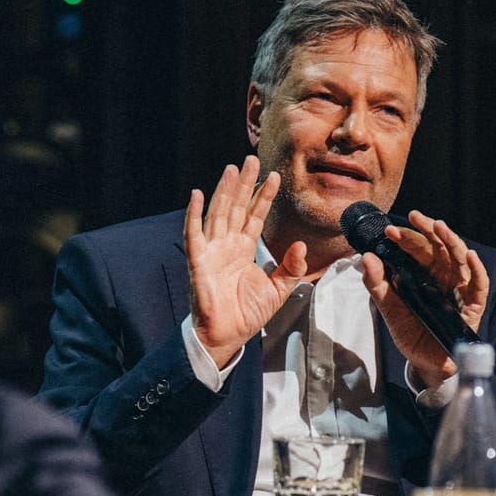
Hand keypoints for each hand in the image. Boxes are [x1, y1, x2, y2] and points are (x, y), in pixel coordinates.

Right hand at [185, 156, 309, 366]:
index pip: (255, 216)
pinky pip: (194, 234)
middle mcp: (227, 245)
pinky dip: (194, 215)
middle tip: (251, 160)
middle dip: (244, 184)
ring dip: (224, 191)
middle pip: (236, 207)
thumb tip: (301, 246)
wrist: (228, 335)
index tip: (275, 177)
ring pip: (219, 213)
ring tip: (232, 169)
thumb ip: (291, 267)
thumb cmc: (247, 314)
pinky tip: (198, 195)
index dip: (264, 197)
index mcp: (244, 249)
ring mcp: (211, 251)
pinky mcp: (198, 261)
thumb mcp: (278, 289)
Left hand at [360, 210, 488, 387]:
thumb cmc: (410, 333)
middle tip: (415, 216)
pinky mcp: (473, 308)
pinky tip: (470, 256)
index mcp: (426, 275)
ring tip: (440, 226)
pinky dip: (477, 271)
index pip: (420, 249)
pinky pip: (480, 287)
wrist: (425, 363)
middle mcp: (444, 279)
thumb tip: (365, 257)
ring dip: (452, 242)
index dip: (407, 238)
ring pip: (461, 261)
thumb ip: (377, 284)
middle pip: (441, 249)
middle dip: (429, 231)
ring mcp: (460, 291)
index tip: (389, 231)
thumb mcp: (389, 308)